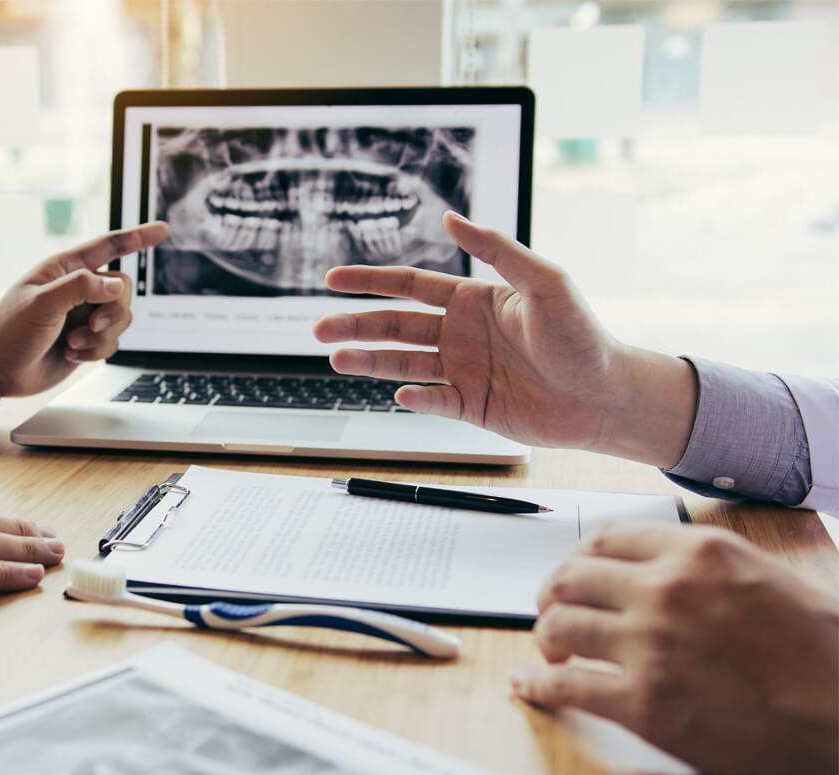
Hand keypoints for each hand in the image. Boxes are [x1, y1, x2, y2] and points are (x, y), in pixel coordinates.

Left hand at [0, 222, 169, 400]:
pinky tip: (71, 353)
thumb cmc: (9, 329)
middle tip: (91, 324)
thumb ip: (81, 288)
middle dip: (112, 310)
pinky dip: (94, 351)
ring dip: (101, 335)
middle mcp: (79, 289)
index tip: (163, 230)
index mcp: (65, 269)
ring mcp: (84, 315)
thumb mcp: (42, 302)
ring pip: (122, 318)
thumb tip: (117, 285)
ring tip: (72, 343)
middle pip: (123, 289)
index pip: (108, 246)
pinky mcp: (87, 340)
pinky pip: (112, 342)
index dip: (137, 237)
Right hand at [312, 212, 697, 467]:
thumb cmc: (582, 337)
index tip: (333, 279)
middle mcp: (460, 334)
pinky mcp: (470, 406)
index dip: (370, 282)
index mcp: (473, 300)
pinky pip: (433, 401)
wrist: (606, 396)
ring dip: (368, 361)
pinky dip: (415, 398)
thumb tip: (452, 217)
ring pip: (402, 363)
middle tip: (319, 328)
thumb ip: (498, 249)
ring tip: (337, 359)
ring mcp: (462, 371)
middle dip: (355, 325)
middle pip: (394, 326)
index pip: (409, 286)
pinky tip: (402, 394)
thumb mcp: (545, 282)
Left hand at [512, 523, 838, 774]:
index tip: (573, 572)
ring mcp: (648, 645)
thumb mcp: (768, 581)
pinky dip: (537, 687)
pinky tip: (528, 688)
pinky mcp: (643, 703)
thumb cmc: (827, 657)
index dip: (579, 558)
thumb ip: (706, 570)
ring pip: (558, 627)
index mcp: (698, 553)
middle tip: (551, 610)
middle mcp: (664, 589)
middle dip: (552, 595)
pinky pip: (565, 687)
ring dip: (545, 640)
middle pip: (570, 579)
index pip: (606, 538)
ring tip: (548, 651)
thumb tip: (662, 572)